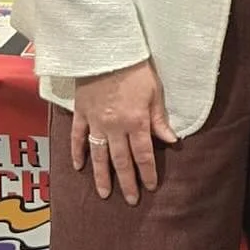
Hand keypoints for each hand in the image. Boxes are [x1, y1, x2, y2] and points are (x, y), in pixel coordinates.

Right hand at [71, 59, 177, 205]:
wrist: (104, 49)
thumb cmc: (134, 68)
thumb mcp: (154, 92)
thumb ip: (160, 119)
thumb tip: (171, 141)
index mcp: (136, 122)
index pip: (143, 154)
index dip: (147, 173)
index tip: (150, 187)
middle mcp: (114, 127)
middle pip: (121, 161)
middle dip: (127, 182)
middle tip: (131, 200)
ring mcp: (95, 121)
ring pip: (99, 155)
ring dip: (102, 176)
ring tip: (104, 194)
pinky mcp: (81, 113)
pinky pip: (77, 137)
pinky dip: (77, 152)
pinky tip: (79, 167)